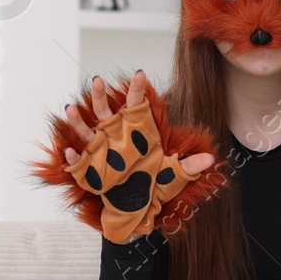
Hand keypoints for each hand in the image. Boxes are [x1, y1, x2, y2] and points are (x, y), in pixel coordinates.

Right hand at [62, 70, 215, 243]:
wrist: (137, 205)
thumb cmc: (153, 183)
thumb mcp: (172, 175)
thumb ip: (188, 166)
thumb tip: (211, 159)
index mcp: (136, 131)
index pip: (136, 105)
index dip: (137, 90)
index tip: (140, 74)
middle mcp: (115, 135)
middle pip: (105, 110)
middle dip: (99, 96)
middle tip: (97, 80)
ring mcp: (100, 149)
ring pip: (86, 129)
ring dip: (77, 119)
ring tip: (70, 108)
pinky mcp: (89, 167)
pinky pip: (79, 160)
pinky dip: (73, 157)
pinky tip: (70, 152)